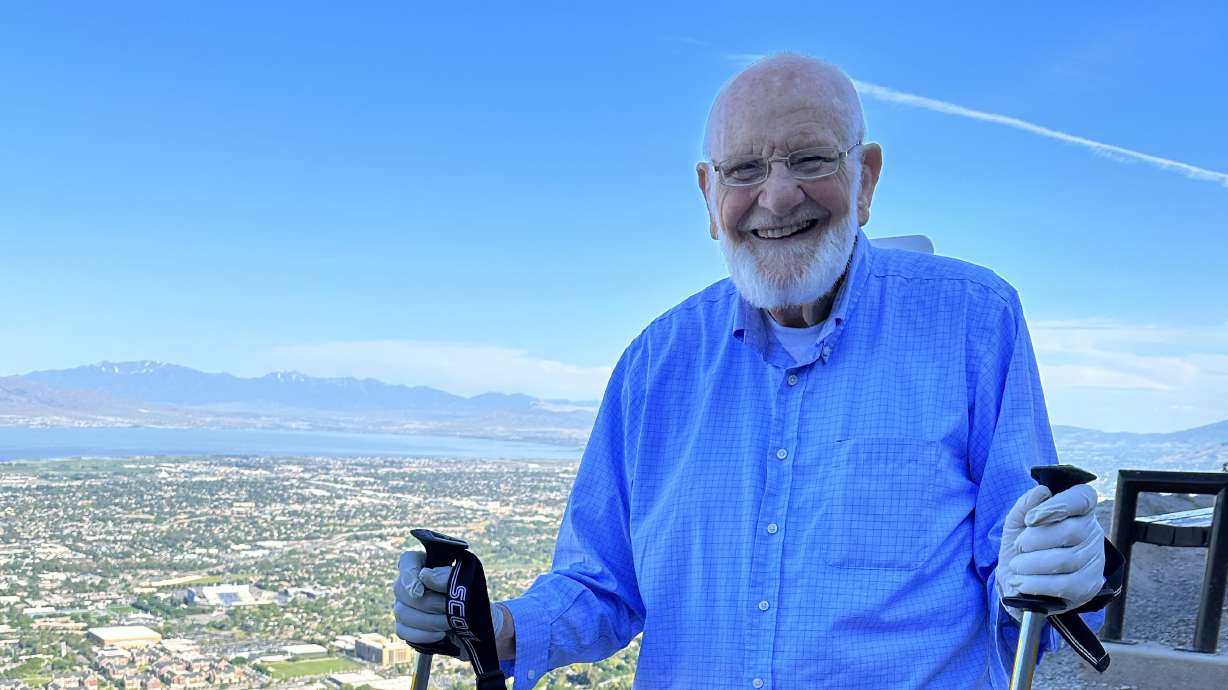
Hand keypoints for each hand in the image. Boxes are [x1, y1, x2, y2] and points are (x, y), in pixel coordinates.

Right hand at [392, 550, 504, 659]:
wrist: (477, 624)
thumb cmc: (470, 597)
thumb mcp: (466, 584)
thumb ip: (447, 577)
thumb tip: (424, 576)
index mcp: (424, 565)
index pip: (407, 560)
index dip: (410, 574)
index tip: (421, 590)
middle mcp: (409, 584)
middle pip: (400, 590)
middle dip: (428, 602)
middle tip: (447, 607)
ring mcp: (403, 606)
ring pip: (403, 613)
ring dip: (430, 621)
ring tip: (449, 622)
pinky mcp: (404, 627)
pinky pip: (403, 631)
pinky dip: (424, 635)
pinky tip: (440, 634)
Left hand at [996, 484, 1105, 620]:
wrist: (1019, 582)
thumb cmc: (1023, 547)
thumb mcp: (1017, 524)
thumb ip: (1026, 505)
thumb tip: (1042, 491)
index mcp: (1078, 511)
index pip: (1083, 498)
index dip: (1057, 505)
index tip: (1030, 519)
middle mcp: (1092, 533)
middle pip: (1070, 531)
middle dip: (1034, 540)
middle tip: (1019, 546)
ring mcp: (1094, 561)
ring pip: (1064, 560)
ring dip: (1030, 563)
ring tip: (1017, 566)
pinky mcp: (1088, 586)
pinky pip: (1063, 585)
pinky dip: (1035, 583)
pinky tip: (1021, 582)